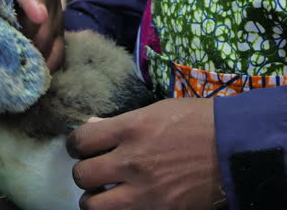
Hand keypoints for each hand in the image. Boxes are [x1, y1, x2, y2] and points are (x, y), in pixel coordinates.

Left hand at [66, 98, 225, 209]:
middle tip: (94, 171)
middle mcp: (132, 160)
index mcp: (131, 128)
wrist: (236, 147)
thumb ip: (120, 122)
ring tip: (103, 194)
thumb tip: (91, 127)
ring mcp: (145, 190)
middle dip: (83, 173)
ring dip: (93, 200)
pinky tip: (125, 202)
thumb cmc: (197, 121)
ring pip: (93, 206)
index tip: (79, 148)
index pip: (81, 140)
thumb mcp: (156, 111)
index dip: (74, 145)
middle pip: (81, 175)